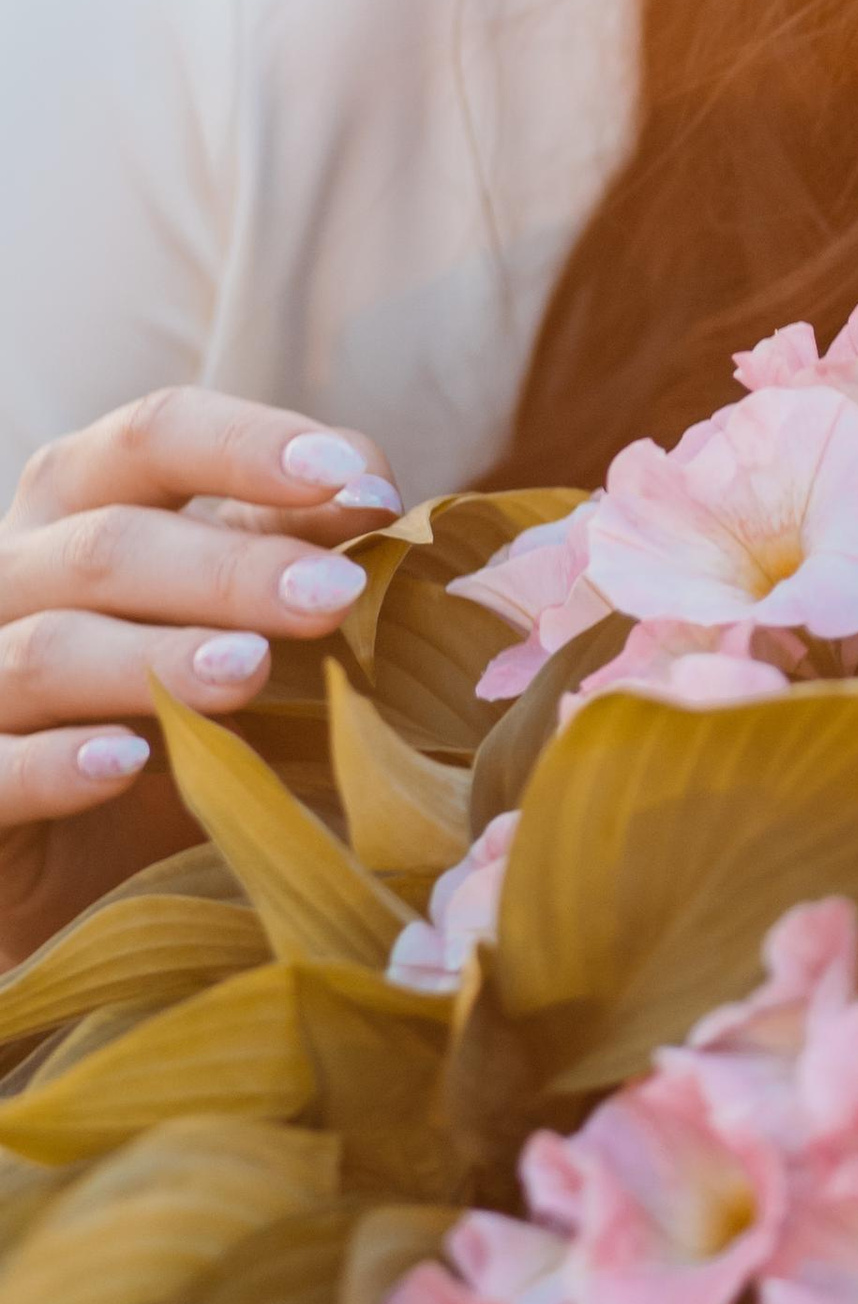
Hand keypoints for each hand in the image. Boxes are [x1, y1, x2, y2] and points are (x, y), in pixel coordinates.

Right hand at [0, 388, 401, 965]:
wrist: (84, 868)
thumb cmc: (173, 707)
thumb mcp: (235, 613)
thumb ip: (290, 546)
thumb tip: (374, 491)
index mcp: (80, 500)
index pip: (154, 435)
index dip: (249, 443)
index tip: (354, 475)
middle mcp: (12, 574)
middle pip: (108, 543)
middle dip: (228, 567)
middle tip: (334, 598)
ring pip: (48, 648)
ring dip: (156, 656)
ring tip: (251, 672)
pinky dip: (55, 764)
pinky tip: (127, 762)